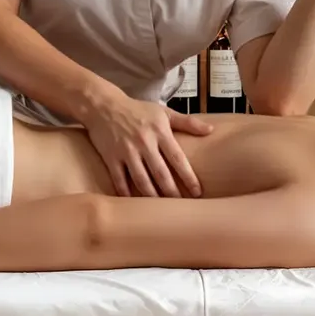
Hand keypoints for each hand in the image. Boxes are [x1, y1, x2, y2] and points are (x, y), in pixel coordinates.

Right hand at [78, 90, 210, 197]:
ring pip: (141, 180)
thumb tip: (210, 130)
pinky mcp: (111, 158)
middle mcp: (144, 143)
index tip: (197, 192)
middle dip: (172, 192)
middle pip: (161, 173)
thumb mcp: (164, 112)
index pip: (178, 158)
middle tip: (181, 206)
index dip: (189, 177)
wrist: (104, 106)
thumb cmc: (137, 110)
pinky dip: (126, 193)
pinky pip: (119, 180)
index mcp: (160, 132)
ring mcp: (127, 152)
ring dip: (152, 196)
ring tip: (160, 209)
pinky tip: (133, 203)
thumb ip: (188, 122)